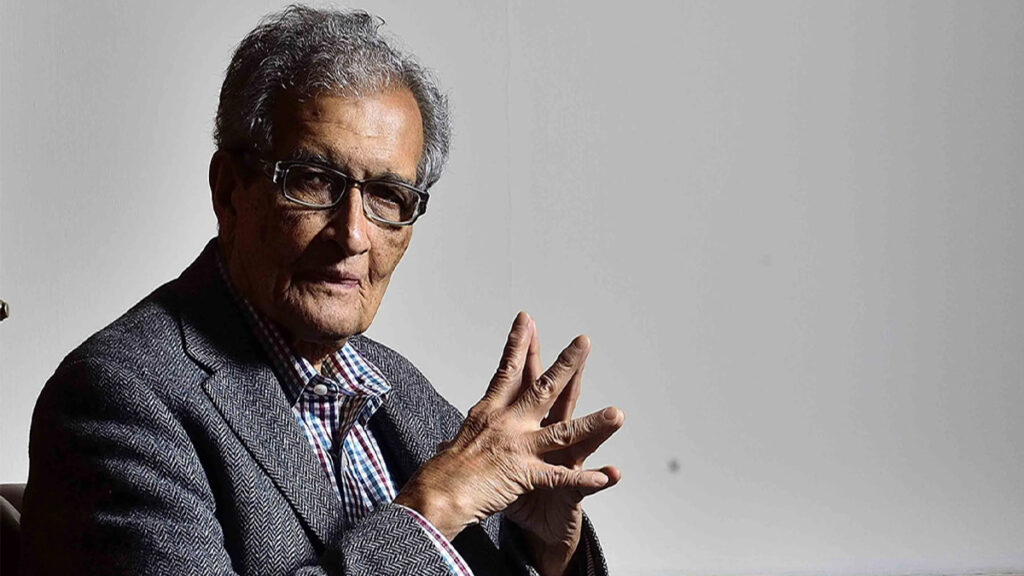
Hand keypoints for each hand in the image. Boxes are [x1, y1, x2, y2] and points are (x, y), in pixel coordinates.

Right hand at [393, 312, 622, 554]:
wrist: (434, 495)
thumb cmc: (439, 474)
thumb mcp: (451, 447)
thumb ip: (460, 441)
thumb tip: (446, 443)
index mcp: (489, 413)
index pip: (507, 371)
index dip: (518, 344)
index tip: (527, 320)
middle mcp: (506, 424)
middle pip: (542, 388)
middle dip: (566, 364)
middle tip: (583, 341)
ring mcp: (518, 447)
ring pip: (563, 431)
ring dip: (593, 424)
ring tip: (617, 414)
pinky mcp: (524, 474)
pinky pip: (560, 477)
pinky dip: (584, 479)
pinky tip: (606, 476)